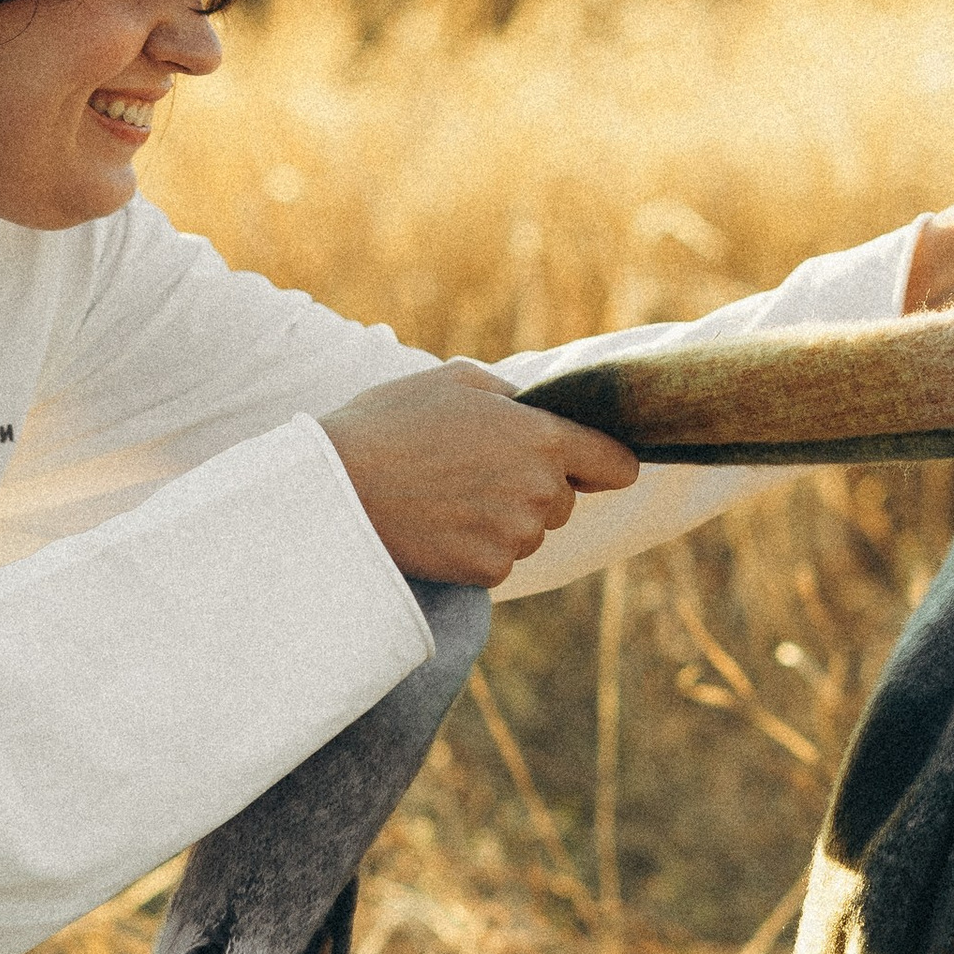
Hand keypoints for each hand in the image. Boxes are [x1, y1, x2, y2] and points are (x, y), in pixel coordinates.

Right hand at [322, 361, 637, 582]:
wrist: (337, 488)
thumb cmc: (390, 424)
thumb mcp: (455, 382)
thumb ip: (511, 396)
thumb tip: (532, 409)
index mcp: (541, 437)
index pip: (616, 464)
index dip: (606, 466)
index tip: (594, 469)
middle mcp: (540, 489)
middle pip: (564, 501)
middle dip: (533, 490)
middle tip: (474, 474)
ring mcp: (517, 534)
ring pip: (530, 532)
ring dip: (503, 521)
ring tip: (447, 498)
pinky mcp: (489, 570)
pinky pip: (500, 561)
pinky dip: (477, 549)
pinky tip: (440, 527)